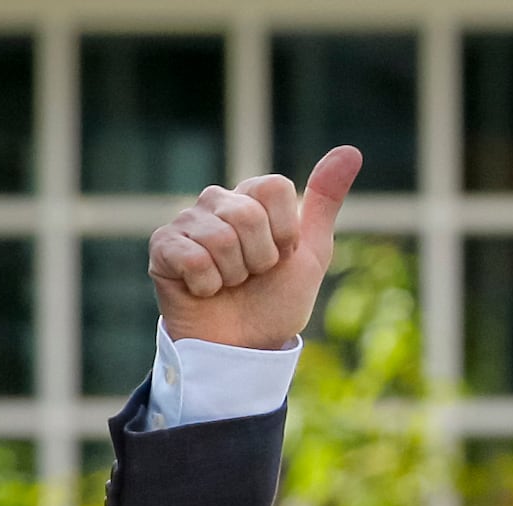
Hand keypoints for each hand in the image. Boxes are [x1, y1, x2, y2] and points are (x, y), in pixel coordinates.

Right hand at [147, 146, 362, 349]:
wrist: (245, 347)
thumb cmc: (276, 302)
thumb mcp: (311, 253)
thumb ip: (325, 200)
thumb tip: (351, 150)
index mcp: (252, 198)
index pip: (274, 186)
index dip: (285, 231)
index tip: (282, 255)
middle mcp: (217, 202)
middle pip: (248, 213)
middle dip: (260, 259)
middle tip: (252, 276)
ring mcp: (186, 222)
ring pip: (221, 238)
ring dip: (234, 276)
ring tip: (228, 285)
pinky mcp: (162, 247)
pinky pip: (192, 257)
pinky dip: (207, 285)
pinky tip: (203, 291)